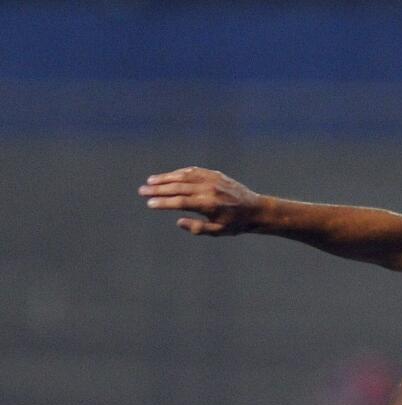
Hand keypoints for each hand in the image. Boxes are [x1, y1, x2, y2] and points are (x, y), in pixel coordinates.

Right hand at [139, 166, 261, 234]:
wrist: (256, 209)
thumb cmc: (236, 224)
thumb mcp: (218, 231)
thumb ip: (197, 228)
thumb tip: (178, 222)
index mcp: (209, 205)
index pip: (180, 202)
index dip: (164, 202)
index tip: (149, 203)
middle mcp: (209, 189)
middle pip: (178, 187)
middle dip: (158, 189)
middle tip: (141, 191)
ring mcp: (212, 180)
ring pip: (184, 176)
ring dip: (166, 178)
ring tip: (150, 181)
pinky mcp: (216, 175)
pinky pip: (194, 171)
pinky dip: (180, 172)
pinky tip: (170, 176)